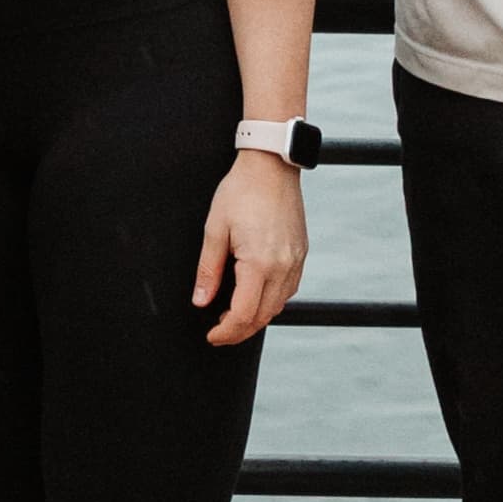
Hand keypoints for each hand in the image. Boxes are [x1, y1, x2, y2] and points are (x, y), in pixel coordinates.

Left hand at [192, 152, 306, 348]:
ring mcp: (296, 261)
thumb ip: (208, 270)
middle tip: (219, 332)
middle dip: (240, 331)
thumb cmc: (241, 191)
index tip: (212, 336)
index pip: (243, 314)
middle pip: (263, 316)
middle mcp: (282, 266)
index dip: (226, 332)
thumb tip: (201, 301)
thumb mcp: (214, 229)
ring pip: (278, 306)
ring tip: (233, 316)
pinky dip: (271, 301)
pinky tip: (255, 295)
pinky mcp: (301, 254)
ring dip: (256, 317)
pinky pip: (288, 289)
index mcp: (259, 263)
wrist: (271, 165)